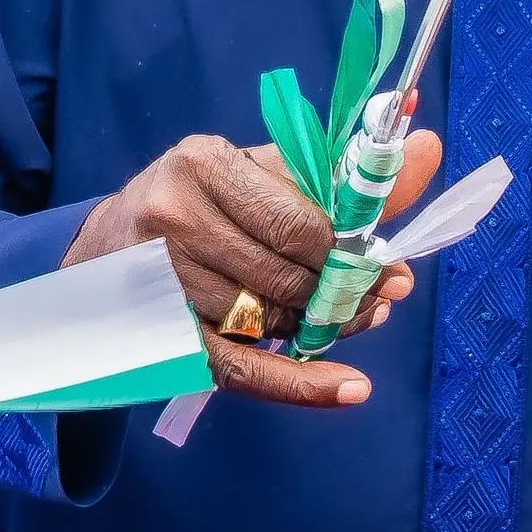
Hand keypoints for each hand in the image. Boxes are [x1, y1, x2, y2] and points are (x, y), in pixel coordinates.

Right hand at [62, 131, 438, 410]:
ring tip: (335, 321)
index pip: (298, 222)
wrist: (104, 249)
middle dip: (340, 295)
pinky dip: (300, 384)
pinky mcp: (161, 335)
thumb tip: (427, 143)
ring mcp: (161, 279)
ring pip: (268, 319)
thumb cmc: (201, 203)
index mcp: (205, 163)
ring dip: (315, 329)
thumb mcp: (261, 176)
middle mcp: (175, 216)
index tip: (383, 268)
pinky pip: (241, 368)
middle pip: (286, 275)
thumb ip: (343, 173)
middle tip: (375, 302)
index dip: (348, 253)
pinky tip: (347, 388)